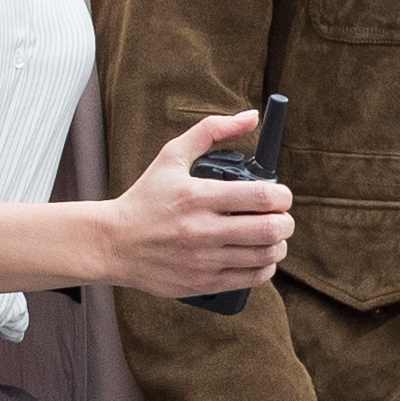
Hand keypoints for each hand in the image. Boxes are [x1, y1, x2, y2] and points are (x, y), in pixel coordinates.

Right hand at [102, 112, 293, 301]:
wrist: (113, 244)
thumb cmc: (145, 198)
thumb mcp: (171, 156)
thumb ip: (211, 131)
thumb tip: (250, 117)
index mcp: (198, 196)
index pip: (261, 196)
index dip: (282, 195)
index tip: (280, 195)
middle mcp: (202, 230)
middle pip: (270, 229)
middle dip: (285, 222)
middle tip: (280, 217)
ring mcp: (204, 259)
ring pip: (265, 256)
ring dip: (278, 245)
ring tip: (271, 236)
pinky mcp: (203, 283)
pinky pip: (251, 279)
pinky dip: (265, 267)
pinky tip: (259, 256)